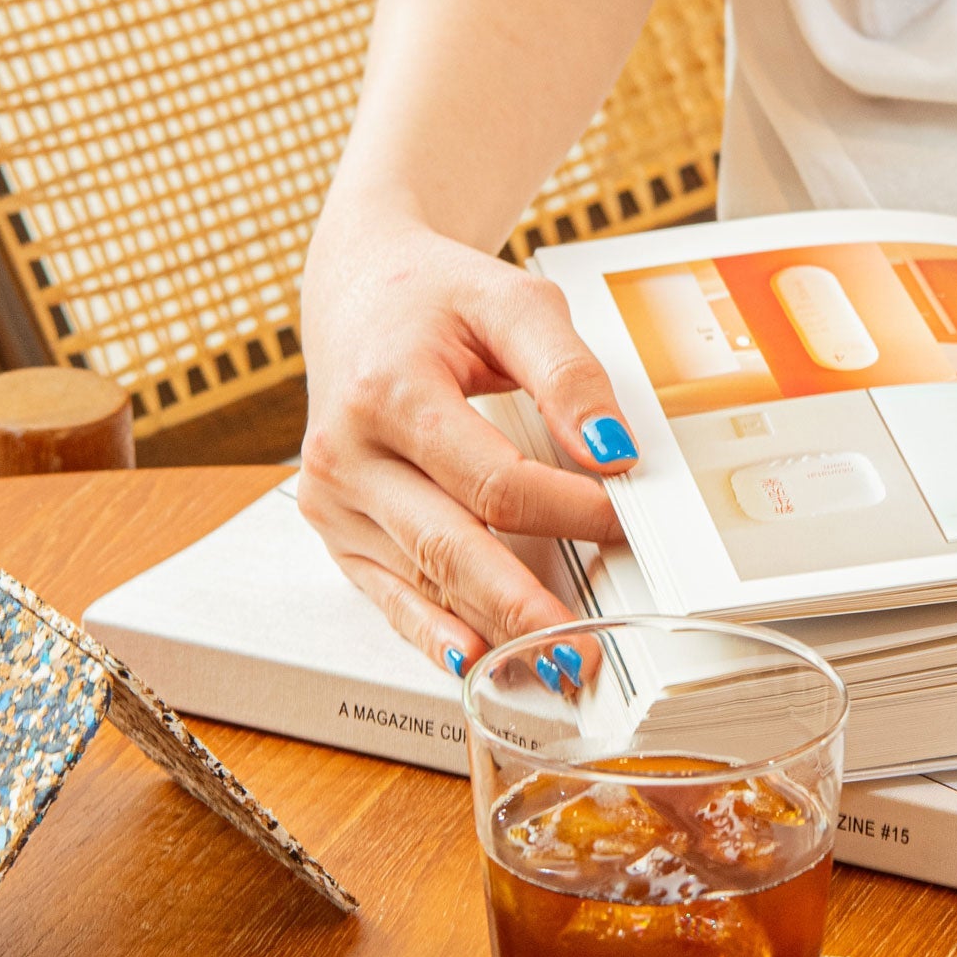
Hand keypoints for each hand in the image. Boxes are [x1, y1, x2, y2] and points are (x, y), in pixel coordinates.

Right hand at [296, 205, 637, 672]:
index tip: (623, 522)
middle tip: (584, 649)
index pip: (494, 480)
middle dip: (523, 604)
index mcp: (387, 391)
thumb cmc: (434, 299)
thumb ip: (568, 374)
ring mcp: (333, 499)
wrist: (356, 292)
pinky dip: (433, 635)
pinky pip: (388, 595)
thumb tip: (612, 451)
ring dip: (489, 630)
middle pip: (450, 547)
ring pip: (422, 582)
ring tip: (551, 664)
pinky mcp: (334, 529)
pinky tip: (473, 663)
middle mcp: (347, 452)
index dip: (566, 511)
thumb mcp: (512, 304)